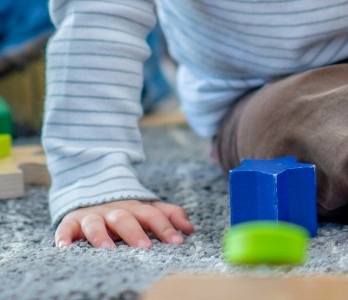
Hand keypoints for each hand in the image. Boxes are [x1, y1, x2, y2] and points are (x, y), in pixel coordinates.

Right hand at [54, 198, 194, 248]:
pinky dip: (64, 236)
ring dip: (101, 235)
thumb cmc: (124, 210)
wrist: (91, 191)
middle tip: (145, 247)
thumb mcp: (146, 209)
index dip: (165, 227)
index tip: (178, 242)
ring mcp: (92, 215)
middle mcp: (114, 211)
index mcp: (135, 208)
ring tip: (107, 250)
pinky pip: (65, 228)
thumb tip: (191, 228)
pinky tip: (65, 247)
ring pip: (95, 223)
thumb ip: (168, 215)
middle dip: (135, 232)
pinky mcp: (71, 222)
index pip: (152, 214)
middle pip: (125, 218)